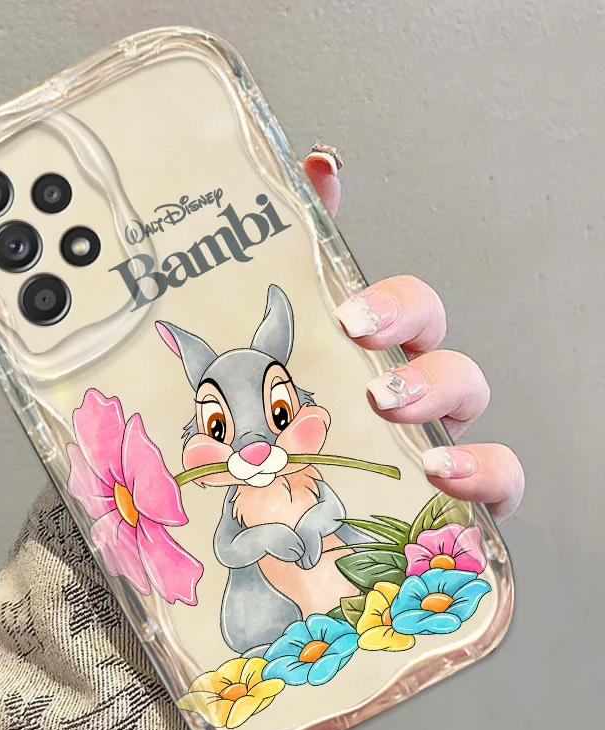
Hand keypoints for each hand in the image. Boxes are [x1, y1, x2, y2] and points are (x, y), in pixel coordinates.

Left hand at [303, 147, 524, 521]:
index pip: (398, 307)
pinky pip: (499, 482)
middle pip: (438, 341)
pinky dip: (485, 475)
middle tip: (363, 347)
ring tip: (389, 407)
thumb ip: (297, 259)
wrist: (288, 518)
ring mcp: (436, 436)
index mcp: (370, 357)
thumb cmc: (285, 437)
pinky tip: (444, 477)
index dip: (388, 298)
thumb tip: (318, 166)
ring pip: (471, 398)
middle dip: (408, 333)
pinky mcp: (459, 494)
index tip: (347, 306)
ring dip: (437, 395)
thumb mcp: (274, 349)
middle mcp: (408, 388)